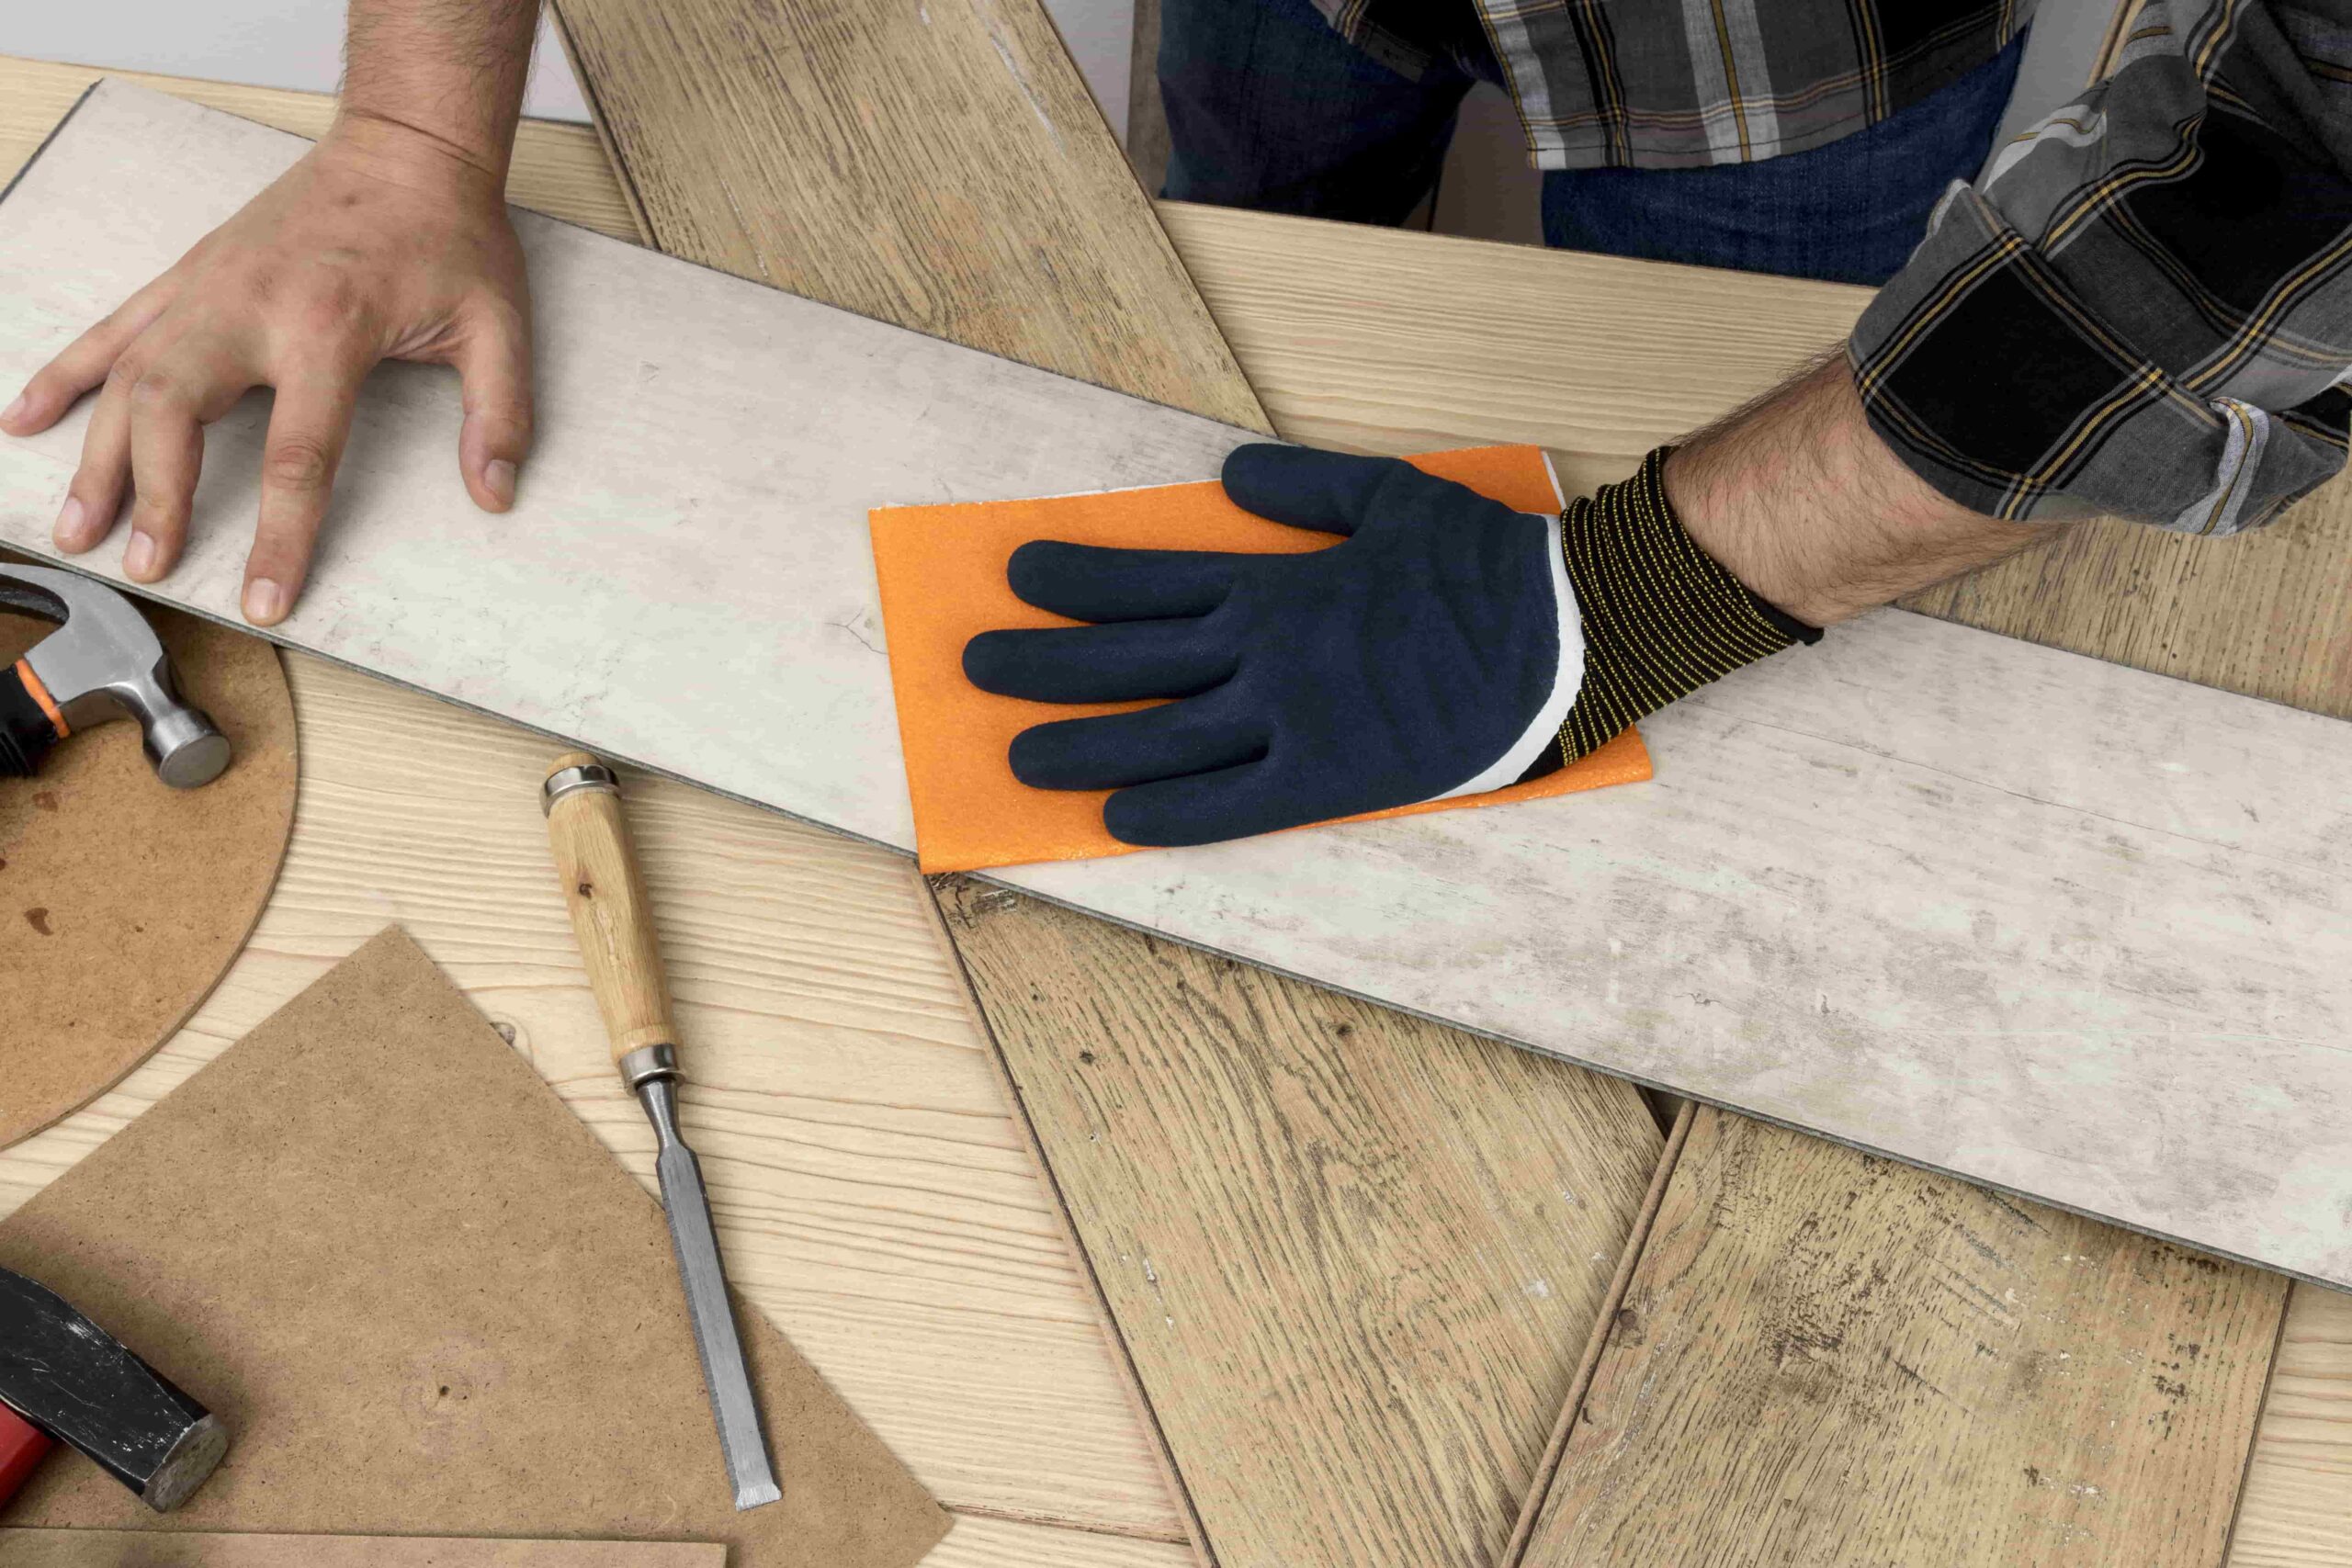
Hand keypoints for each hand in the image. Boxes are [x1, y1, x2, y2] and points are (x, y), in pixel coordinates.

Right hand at [0, 115, 532, 625]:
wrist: (405, 146)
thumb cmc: (450, 234)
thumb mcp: (498, 325)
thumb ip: (499, 413)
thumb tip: (494, 493)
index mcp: (330, 326)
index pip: (300, 456)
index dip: (280, 536)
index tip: (263, 600)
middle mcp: (252, 306)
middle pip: (176, 412)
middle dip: (154, 495)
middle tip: (147, 565)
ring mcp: (210, 287)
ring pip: (127, 376)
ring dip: (97, 455)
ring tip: (76, 527)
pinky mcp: (191, 273)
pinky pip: (113, 327)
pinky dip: (65, 372)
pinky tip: (26, 418)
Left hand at [963, 446, 1587, 846]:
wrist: (1569, 631)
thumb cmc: (1485, 562)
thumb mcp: (1389, 496)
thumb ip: (1301, 489)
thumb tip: (1226, 476)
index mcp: (1277, 581)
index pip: (1150, 580)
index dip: (1077, 578)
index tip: (1017, 571)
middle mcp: (1267, 651)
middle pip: (1130, 659)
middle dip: (1044, 661)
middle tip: (975, 665)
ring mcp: (1293, 719)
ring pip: (1160, 735)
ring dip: (1081, 742)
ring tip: (1016, 751)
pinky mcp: (1329, 778)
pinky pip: (1231, 804)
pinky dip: (1168, 811)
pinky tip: (1110, 818)